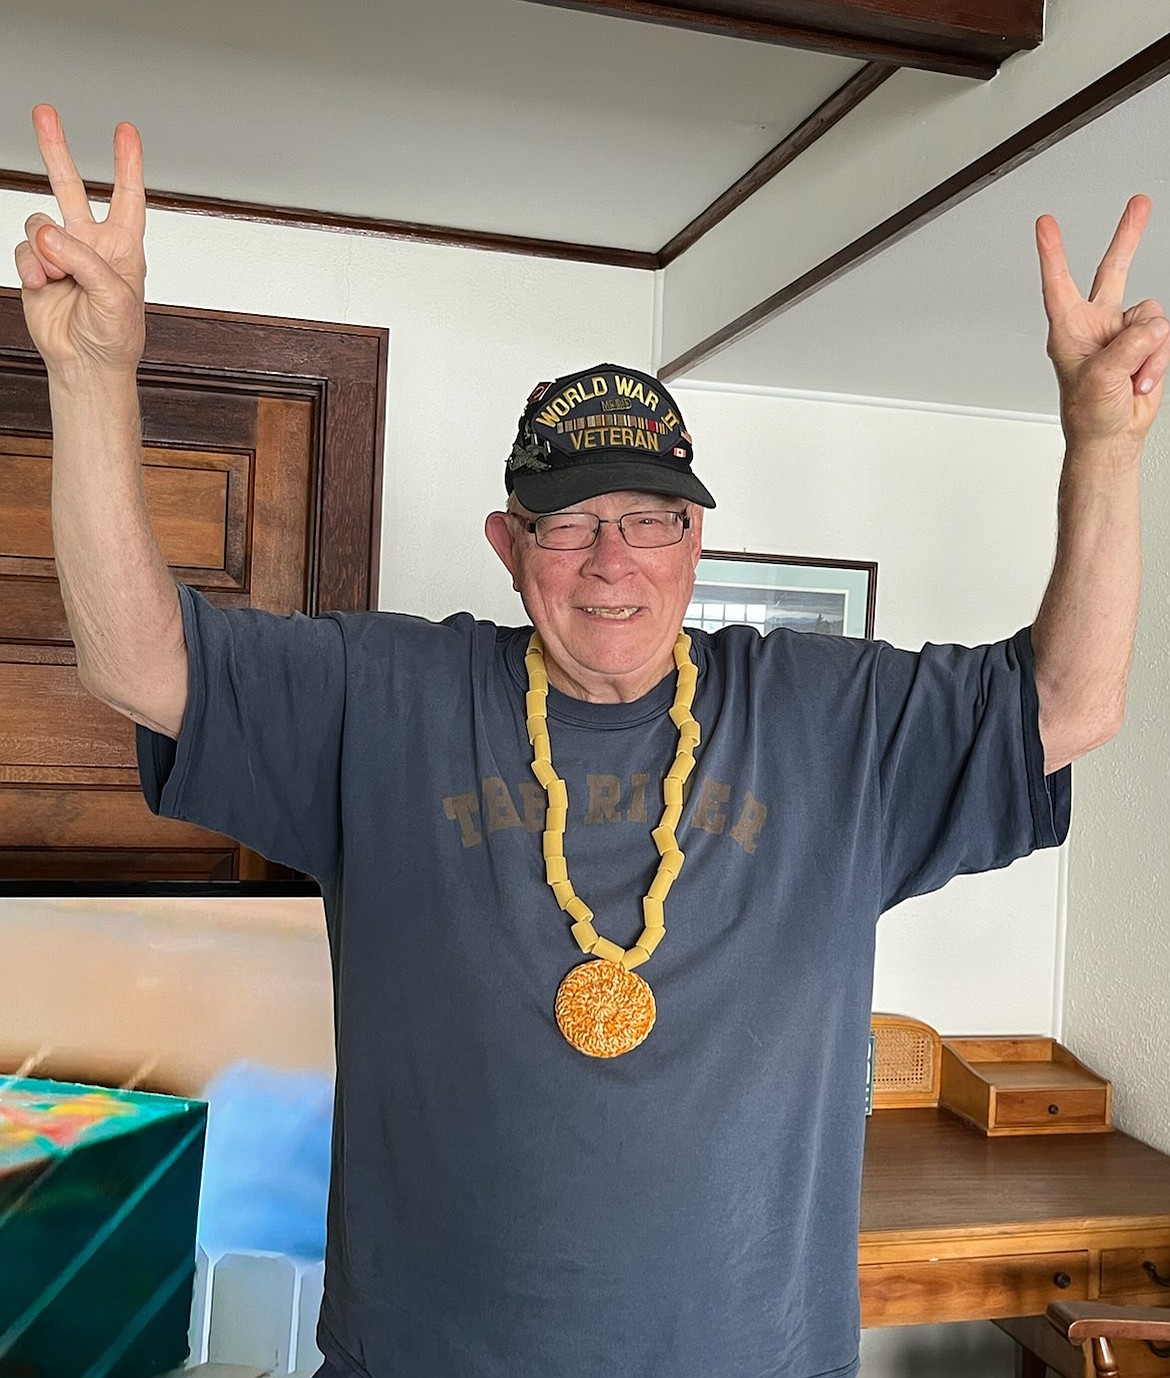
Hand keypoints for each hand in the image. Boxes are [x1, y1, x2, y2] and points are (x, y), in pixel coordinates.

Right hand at [14, 105, 146, 373]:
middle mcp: (90, 243)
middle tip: (45, 113)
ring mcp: (60, 253)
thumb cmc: (115, 337)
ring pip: (39, 222)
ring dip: (45, 250)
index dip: (127, 162)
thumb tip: (49, 234)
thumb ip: (84, 260)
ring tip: (57, 277)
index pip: (127, 196)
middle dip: (56, 150)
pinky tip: (43, 285)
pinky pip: (23, 250)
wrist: (87, 364)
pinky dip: (31, 267)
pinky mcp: (36, 267)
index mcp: (123, 246)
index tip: (126, 131)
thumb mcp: (114, 297)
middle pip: (70, 186)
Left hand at [1037, 196, 1168, 452]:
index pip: (1058, 283)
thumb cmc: (1089, 413)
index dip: (1052, 252)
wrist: (1111, 436)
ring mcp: (1123, 332)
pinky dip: (1156, 362)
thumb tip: (1154, 326)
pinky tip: (1140, 380)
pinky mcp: (1146, 343)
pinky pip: (1163, 337)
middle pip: (1112, 269)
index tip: (1044, 224)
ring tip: (1129, 377)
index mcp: (1069, 328)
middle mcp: (1096, 323)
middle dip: (1128, 236)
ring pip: (1151, 315)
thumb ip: (1127, 345)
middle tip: (1139, 204)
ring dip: (1146, 350)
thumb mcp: (1099, 377)